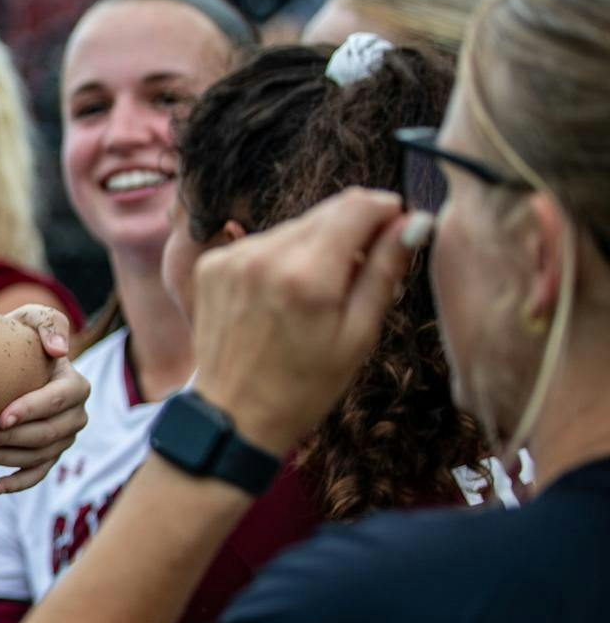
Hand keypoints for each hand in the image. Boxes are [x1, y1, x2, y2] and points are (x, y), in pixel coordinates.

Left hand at [0, 307, 89, 494]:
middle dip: (13, 439)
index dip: (32, 410)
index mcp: (75, 384)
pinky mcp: (48, 454)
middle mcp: (75, 414)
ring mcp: (63, 437)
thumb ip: (47, 323)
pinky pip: (38, 474)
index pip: (60, 399)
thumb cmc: (18, 338)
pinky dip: (19, 483)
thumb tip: (59, 351)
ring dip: (6, 458)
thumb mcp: (31, 319)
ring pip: (40, 455)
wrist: (3, 361)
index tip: (0, 417)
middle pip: (49, 433)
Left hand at [193, 189, 424, 456]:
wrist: (233, 416)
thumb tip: (412, 221)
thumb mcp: (359, 334)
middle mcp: (264, 256)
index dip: (386, 210)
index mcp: (308, 275)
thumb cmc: (305, 385)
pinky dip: (279, 259)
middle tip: (359, 275)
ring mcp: (231, 258)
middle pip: (325, 213)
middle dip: (353, 232)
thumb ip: (385, 270)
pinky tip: (281, 298)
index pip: (357, 206)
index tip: (397, 228)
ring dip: (315, 247)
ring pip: (294, 227)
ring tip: (317, 296)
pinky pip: (261, 244)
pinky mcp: (210, 265)